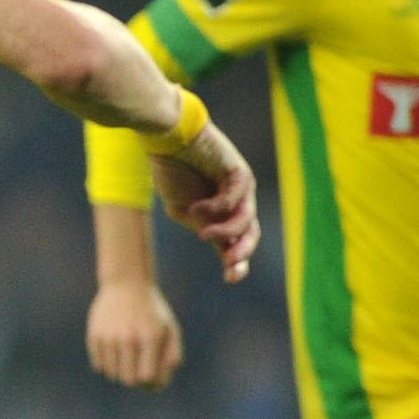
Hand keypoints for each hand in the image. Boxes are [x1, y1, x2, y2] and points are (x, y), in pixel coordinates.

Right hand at [87, 280, 183, 388]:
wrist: (126, 283)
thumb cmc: (152, 310)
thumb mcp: (170, 329)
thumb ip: (172, 356)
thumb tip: (159, 384)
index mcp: (150, 337)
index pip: (147, 377)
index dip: (151, 384)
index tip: (153, 379)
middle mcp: (128, 338)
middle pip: (128, 379)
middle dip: (135, 380)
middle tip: (139, 371)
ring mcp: (109, 337)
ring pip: (112, 374)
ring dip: (120, 372)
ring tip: (127, 359)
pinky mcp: (94, 336)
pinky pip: (99, 365)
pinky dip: (107, 364)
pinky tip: (115, 352)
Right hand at [150, 124, 257, 283]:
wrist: (167, 140)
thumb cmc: (172, 172)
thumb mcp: (183, 210)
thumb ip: (202, 226)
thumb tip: (220, 243)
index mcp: (223, 212)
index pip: (237, 241)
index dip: (236, 262)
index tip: (230, 279)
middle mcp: (237, 201)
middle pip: (250, 233)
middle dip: (241, 251)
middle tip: (230, 264)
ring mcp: (241, 187)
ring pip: (245, 220)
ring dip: (225, 232)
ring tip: (205, 235)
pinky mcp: (239, 173)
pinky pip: (233, 199)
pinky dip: (215, 208)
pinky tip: (197, 209)